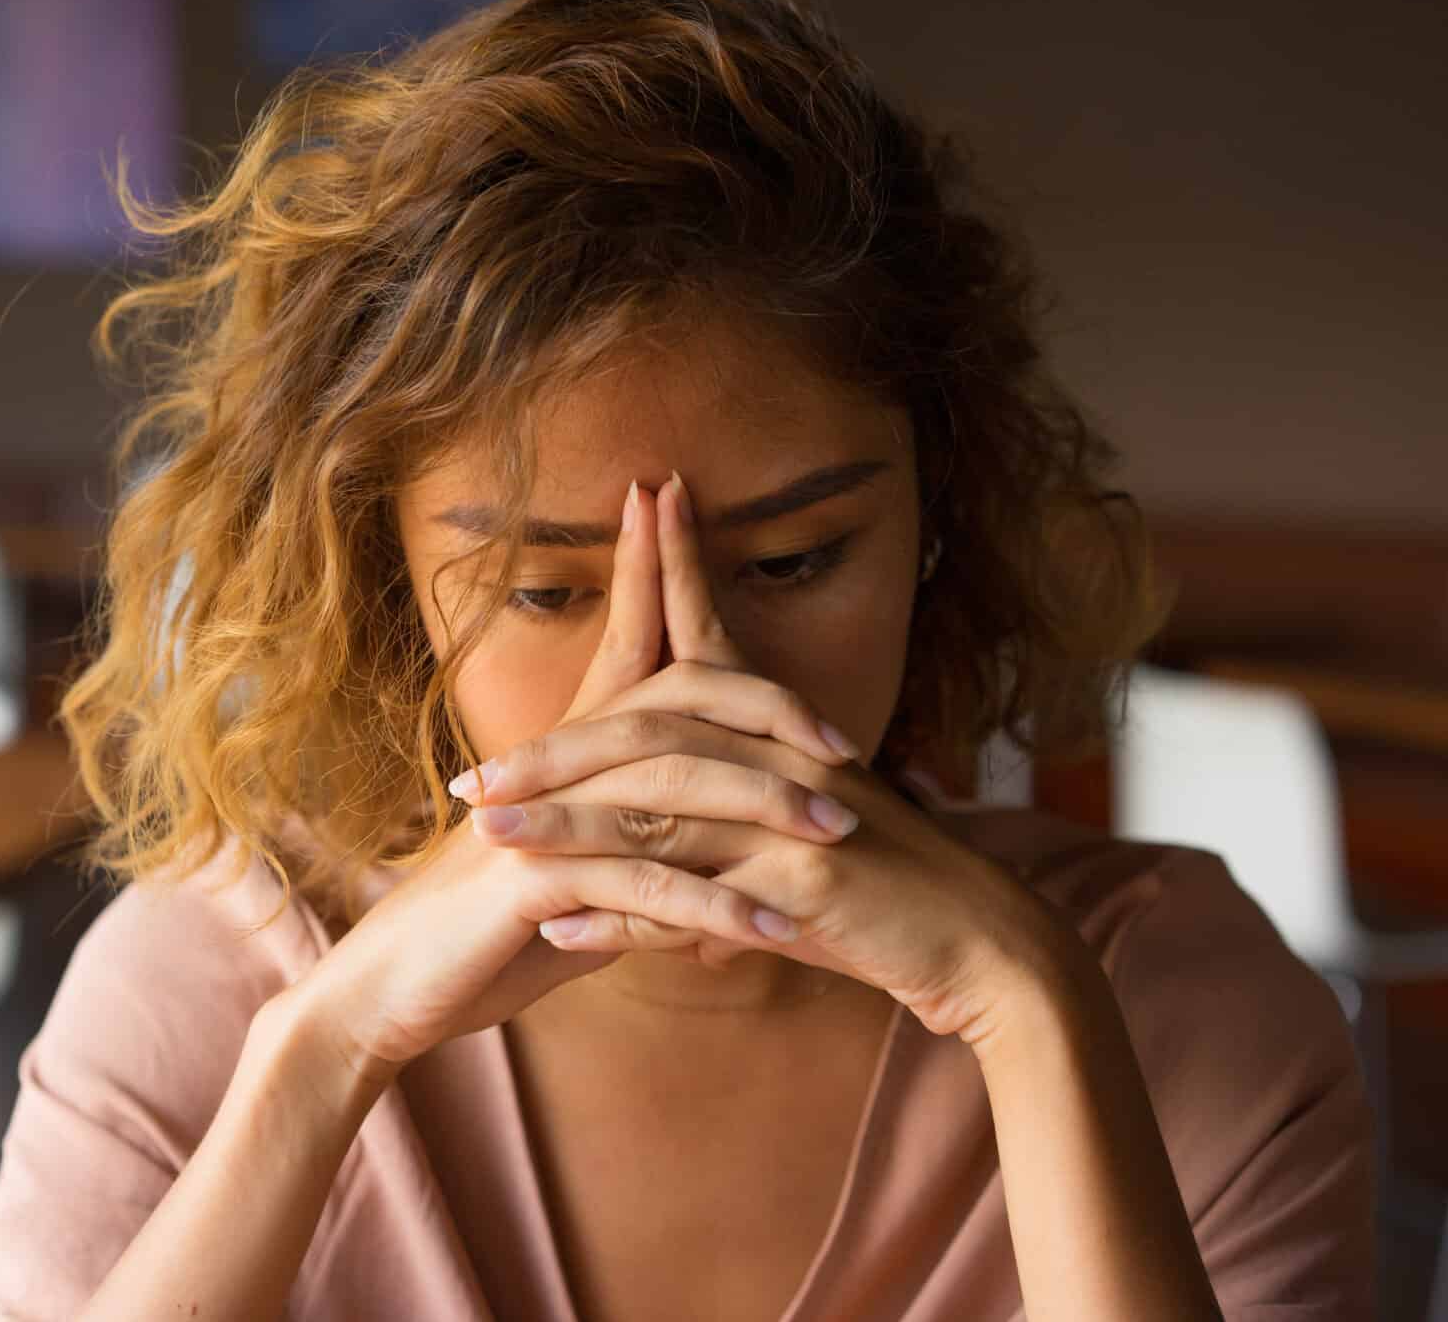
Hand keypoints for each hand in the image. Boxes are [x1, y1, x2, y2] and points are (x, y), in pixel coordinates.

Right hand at [283, 479, 805, 1082]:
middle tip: (845, 743)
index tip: (673, 496)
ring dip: (763, 812)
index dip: (651, 567)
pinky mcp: (532, 881)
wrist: (389, 989)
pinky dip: (716, 910)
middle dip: (761, 708)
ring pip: (671, 789)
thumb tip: (697, 844)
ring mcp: (541, 818)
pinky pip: (643, 885)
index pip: (623, 642)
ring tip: (838, 835)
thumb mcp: (571, 879)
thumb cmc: (483, 933)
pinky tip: (775, 932)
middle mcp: (554, 768)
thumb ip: (632, 846)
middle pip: (671, 701)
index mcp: (564, 753)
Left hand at [451, 470, 1074, 1043]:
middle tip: (466, 777)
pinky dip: (619, 919)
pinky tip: (560, 931)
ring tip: (486, 839)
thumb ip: (725, 809)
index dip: (666, 572)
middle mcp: (778, 763)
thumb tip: (648, 819)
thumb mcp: (800, 830)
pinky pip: (690, 901)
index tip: (632, 506)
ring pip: (651, 814)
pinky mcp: (799, 891)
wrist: (981, 942)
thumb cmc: (884, 888)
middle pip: (644, 734)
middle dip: (550, 754)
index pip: (706, 637)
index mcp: (779, 734)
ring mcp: (788, 825)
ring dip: (560, 831)